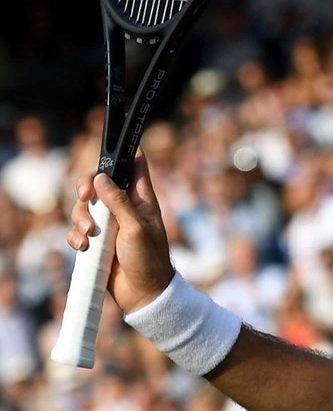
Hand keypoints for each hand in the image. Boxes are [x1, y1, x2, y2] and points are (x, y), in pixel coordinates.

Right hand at [66, 151, 175, 313]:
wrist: (143, 294)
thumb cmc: (148, 259)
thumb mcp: (135, 228)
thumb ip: (118, 203)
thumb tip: (101, 177)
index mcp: (142, 199)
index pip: (135, 167)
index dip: (124, 153)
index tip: (112, 147)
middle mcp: (125, 208)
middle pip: (99, 184)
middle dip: (86, 187)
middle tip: (84, 195)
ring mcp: (110, 224)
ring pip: (85, 207)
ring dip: (80, 217)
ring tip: (88, 233)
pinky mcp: (97, 241)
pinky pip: (78, 230)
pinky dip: (76, 236)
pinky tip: (83, 247)